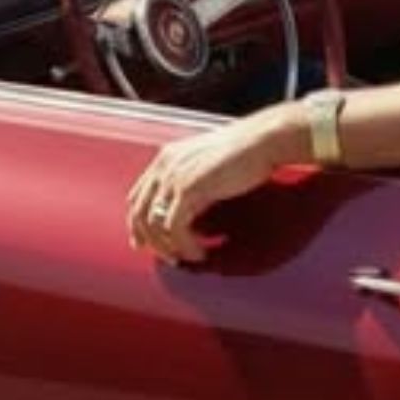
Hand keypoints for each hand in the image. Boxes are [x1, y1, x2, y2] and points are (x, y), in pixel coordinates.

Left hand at [129, 109, 302, 259]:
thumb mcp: (207, 166)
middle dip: (150, 241)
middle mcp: (164, 166)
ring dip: (169, 247)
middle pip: (139, 213)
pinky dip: (185, 245)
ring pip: (154, 225)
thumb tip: (186, 211)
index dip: (138, 224)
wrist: (263, 141)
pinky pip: (175, 228)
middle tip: (169, 257)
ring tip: (187, 256)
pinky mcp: (189, 189)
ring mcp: (174, 177)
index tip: (146, 244)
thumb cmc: (244, 153)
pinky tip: (200, 251)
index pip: (137, 196)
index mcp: (166, 158)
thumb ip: (191, 182)